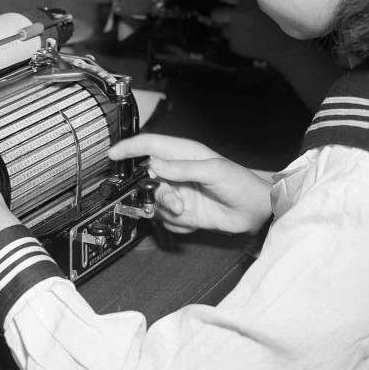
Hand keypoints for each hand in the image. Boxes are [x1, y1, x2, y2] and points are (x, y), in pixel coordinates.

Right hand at [108, 134, 271, 234]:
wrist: (255, 211)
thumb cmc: (241, 183)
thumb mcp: (212, 170)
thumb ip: (181, 168)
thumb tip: (154, 163)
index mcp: (183, 153)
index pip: (149, 145)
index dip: (129, 148)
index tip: (113, 155)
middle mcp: (176, 172)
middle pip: (146, 179)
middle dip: (155, 193)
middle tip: (174, 203)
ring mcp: (177, 193)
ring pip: (153, 202)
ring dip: (167, 210)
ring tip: (186, 212)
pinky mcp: (181, 213)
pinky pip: (164, 219)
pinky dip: (175, 223)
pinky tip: (193, 220)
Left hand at [211, 0, 312, 64]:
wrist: (287, 44)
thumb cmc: (281, 22)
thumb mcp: (268, 2)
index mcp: (245, 1)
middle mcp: (237, 15)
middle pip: (215, 14)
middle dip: (220, 16)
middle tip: (227, 18)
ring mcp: (235, 31)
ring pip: (223, 30)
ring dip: (231, 31)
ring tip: (247, 32)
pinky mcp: (236, 45)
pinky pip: (231, 43)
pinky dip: (239, 43)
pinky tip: (252, 41)